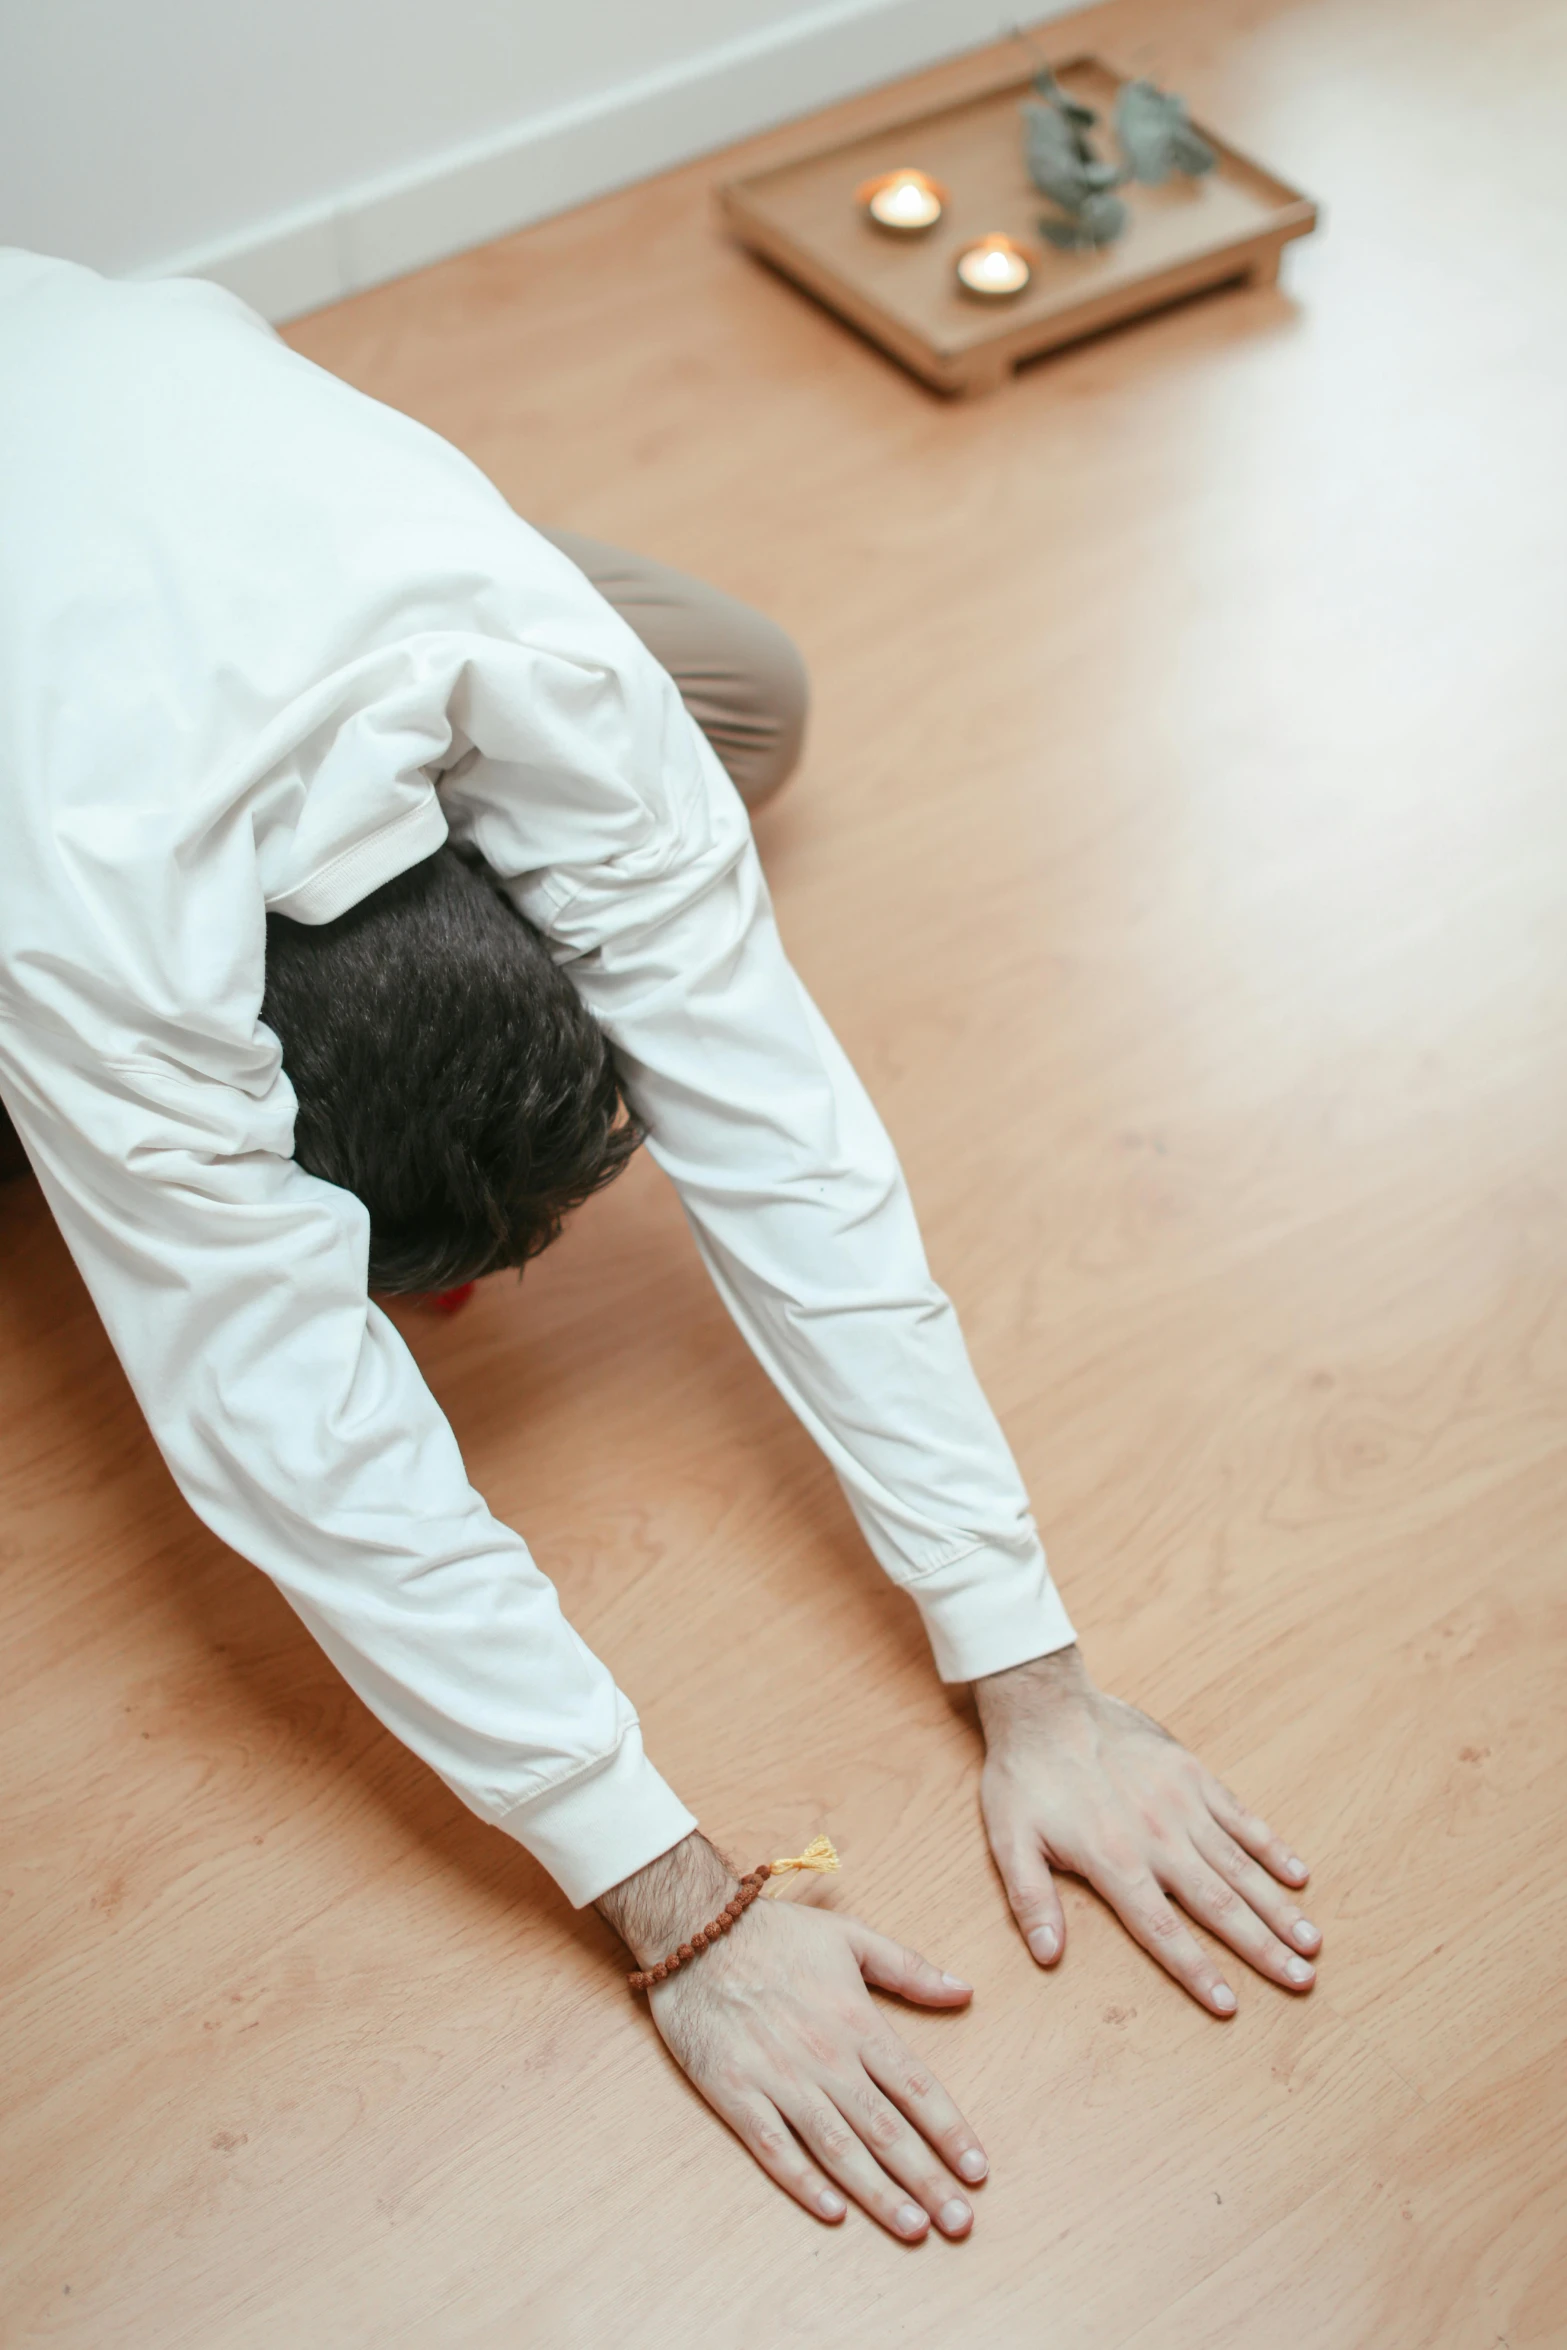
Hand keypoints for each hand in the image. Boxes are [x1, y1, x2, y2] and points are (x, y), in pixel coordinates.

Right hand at [597, 1833, 986, 2237]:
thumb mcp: (850, 1935)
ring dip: (878, 2192)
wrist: (694, 1928)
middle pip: (885, 2128)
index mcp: (857, 2020)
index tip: (978, 2169)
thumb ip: (909, 1968)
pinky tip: (834, 2211)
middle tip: (960, 2221)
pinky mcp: (735, 2093)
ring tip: (913, 2227)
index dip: (951, 2132)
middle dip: (927, 2179)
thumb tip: (964, 1990)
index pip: (917, 2087)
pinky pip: (774, 2148)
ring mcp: (779, 2078)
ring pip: (837, 2148)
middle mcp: (825, 2055)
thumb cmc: (775, 1933)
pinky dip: (804, 2182)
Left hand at [975, 1646, 1320, 2013]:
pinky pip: (1240, 1816)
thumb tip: (1048, 1957)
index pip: (1162, 1930)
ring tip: (1313, 1942)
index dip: (1197, 1971)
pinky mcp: (1192, 1773)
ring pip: (1240, 1865)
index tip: (1231, 2006)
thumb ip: (1031, 1901)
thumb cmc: (1024, 1776)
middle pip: (1219, 1904)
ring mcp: (1181, 1802)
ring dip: (1278, 1906)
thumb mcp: (1009, 1841)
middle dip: (1262, 1947)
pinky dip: (1271, 1846)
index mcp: (1113, 1860)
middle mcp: (1157, 1836)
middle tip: (1302, 1981)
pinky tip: (1299, 1875)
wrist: (1045, 1702)